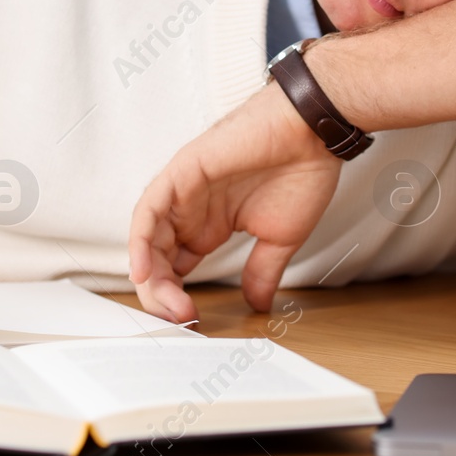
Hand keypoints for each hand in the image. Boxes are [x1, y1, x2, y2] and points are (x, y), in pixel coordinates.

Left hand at [129, 82, 341, 322]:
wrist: (314, 133)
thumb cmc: (302, 172)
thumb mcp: (279, 238)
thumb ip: (261, 271)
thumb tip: (257, 306)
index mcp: (210, 225)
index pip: (177, 267)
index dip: (177, 296)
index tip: (192, 322)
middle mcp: (191, 209)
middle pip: (158, 257)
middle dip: (161, 293)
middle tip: (178, 319)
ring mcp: (183, 190)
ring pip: (149, 237)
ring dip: (151, 273)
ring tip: (163, 302)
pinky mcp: (181, 171)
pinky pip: (149, 208)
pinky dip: (141, 239)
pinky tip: (144, 268)